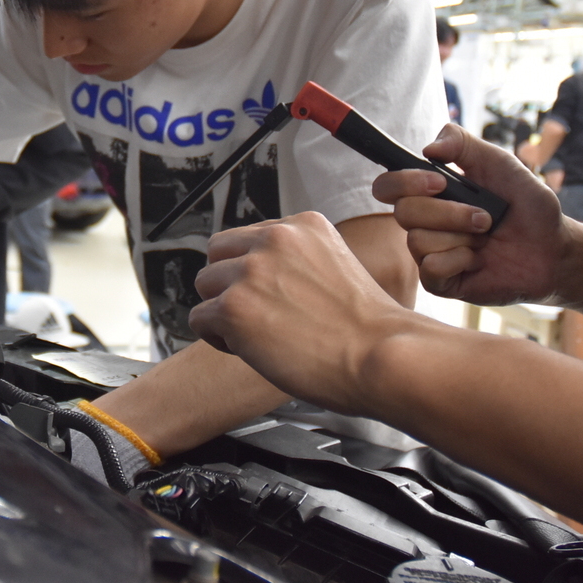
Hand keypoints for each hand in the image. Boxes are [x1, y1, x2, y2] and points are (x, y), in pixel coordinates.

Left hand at [191, 213, 401, 414]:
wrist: (381, 358)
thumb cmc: (369, 330)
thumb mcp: (337, 267)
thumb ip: (298, 261)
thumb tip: (264, 277)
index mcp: (303, 224)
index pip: (250, 237)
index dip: (255, 271)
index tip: (275, 296)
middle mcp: (275, 238)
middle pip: (218, 253)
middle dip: (229, 283)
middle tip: (257, 314)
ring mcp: (252, 271)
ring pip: (205, 284)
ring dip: (223, 311)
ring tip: (257, 334)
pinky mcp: (234, 307)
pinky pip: (200, 319)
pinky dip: (217, 339)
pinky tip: (249, 349)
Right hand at [372, 124, 570, 305]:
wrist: (554, 247)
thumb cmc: (527, 205)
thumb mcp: (500, 162)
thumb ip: (462, 143)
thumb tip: (428, 148)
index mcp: (429, 193)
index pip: (387, 186)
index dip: (405, 182)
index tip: (439, 182)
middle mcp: (424, 222)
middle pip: (403, 213)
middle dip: (448, 212)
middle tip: (484, 217)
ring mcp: (431, 253)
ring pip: (417, 241)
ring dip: (461, 236)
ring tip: (485, 237)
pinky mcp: (441, 282)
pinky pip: (431, 269)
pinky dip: (460, 260)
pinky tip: (479, 261)